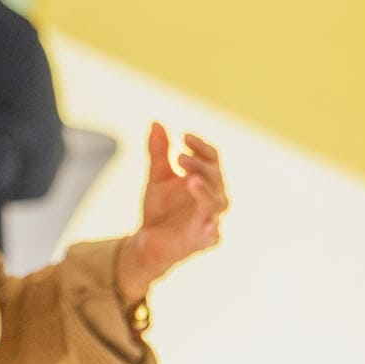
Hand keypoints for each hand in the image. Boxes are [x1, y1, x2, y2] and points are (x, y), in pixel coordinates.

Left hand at [116, 123, 229, 298]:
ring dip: (205, 189)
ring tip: (190, 178)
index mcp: (206, 179)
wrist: (146, 241)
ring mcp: (211, 218)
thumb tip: (156, 122)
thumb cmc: (159, 208)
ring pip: (217, 201)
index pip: (211, 158)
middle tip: (179, 156)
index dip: (200, 146)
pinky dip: (208, 221)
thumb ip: (158, 152)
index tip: (183, 135)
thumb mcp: (156, 177)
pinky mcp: (205, 239)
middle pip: (216, 176)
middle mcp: (214, 196)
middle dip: (199, 165)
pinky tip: (204, 216)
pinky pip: (212, 230)